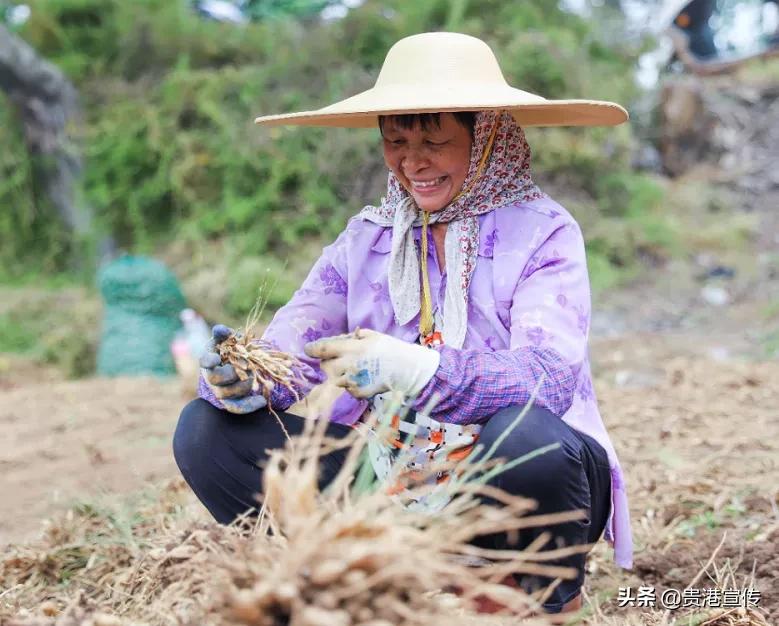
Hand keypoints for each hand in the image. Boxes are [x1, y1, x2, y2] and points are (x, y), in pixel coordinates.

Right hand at [200, 324, 267, 413]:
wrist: (237, 365)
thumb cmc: (230, 349)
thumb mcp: (228, 339)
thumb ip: (224, 334)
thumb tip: (220, 329)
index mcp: (209, 359)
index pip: (205, 361)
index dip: (208, 360)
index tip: (215, 358)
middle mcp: (211, 377)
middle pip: (217, 379)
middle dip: (233, 373)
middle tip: (247, 367)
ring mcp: (219, 390)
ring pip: (229, 393)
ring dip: (245, 385)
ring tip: (255, 376)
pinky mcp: (230, 401)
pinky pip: (236, 407)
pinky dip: (249, 406)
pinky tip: (262, 400)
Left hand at [304, 329, 439, 398]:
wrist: (409, 369)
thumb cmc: (390, 349)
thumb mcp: (371, 335)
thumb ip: (351, 338)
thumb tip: (335, 341)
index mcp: (352, 348)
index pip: (322, 349)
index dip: (312, 349)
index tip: (308, 349)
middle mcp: (350, 365)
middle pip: (325, 366)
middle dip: (329, 362)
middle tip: (341, 359)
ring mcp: (354, 380)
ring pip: (334, 379)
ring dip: (340, 374)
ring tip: (355, 369)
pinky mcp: (359, 392)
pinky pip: (347, 389)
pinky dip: (351, 385)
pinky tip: (364, 378)